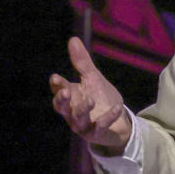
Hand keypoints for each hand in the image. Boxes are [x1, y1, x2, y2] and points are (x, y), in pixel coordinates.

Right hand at [49, 37, 131, 152]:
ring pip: (78, 120)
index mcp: (70, 98)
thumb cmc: (101, 98)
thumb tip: (73, 39)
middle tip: (65, 91)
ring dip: (83, 109)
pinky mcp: (96, 134)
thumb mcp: (92, 78)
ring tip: (90, 100)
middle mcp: (72, 112)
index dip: (57, 85)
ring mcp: (84, 125)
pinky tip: (117, 107)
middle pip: (62, 108)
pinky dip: (108, 117)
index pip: (59, 91)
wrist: (119, 118)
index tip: (56, 78)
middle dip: (62, 100)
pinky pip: (100, 126)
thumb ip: (82, 62)